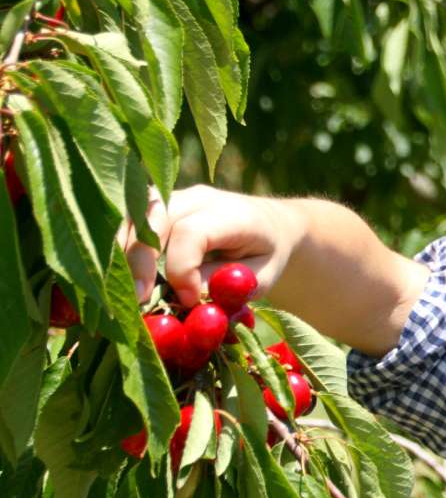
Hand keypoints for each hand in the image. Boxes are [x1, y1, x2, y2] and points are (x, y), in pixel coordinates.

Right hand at [120, 185, 300, 307]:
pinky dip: (120, 246)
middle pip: (154, 217)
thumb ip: (227, 285)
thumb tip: (184, 298)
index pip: (191, 232)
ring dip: (122, 252)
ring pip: (134, 214)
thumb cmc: (267, 255)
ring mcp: (175, 197)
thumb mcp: (262, 277)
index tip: (188, 299)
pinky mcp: (158, 205)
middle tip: (139, 300)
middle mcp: (199, 198)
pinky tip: (121, 275)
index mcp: (233, 214)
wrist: (272, 225)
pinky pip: (130, 219)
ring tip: (126, 290)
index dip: (181, 269)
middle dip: (139, 261)